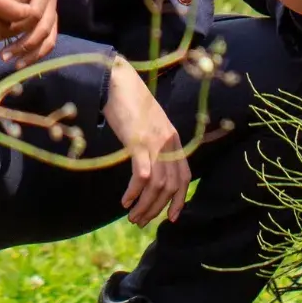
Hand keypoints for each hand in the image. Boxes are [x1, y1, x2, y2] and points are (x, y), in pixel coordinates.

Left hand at [0, 0, 57, 64]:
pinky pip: (50, 39)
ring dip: (27, 48)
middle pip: (38, 16)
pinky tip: (19, 64)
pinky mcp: (51, 17)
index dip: (9, 14)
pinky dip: (36, 54)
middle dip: (16, 32)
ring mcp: (51, 2)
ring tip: (5, 58)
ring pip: (47, 30)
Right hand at [105, 57, 188, 226]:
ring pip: (157, 185)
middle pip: (170, 186)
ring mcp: (155, 142)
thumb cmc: (129, 103)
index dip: (179, 200)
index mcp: (173, 140)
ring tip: (132, 216)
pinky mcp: (139, 141)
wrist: (118, 81)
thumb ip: (153, 144)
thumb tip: (147, 169)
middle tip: (140, 221)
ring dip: (145, 205)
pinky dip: (135, 192)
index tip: (170, 218)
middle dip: (156, 208)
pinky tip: (125, 200)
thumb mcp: (147, 125)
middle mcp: (169, 142)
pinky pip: (142, 175)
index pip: (184, 177)